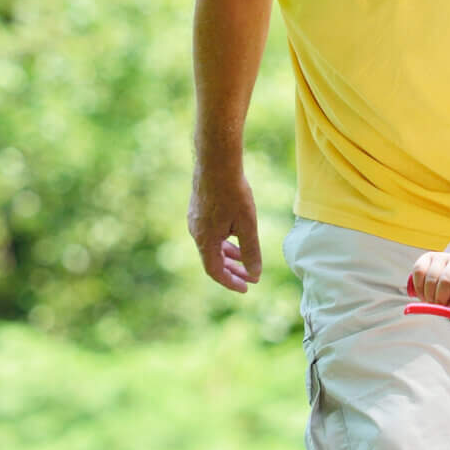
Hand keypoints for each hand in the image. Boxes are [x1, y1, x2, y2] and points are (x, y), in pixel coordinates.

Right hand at [189, 162, 262, 292]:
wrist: (216, 162)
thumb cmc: (233, 193)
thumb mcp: (247, 225)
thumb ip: (251, 252)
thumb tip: (255, 274)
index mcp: (205, 240)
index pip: (215, 271)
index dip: (231, 282)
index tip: (246, 288)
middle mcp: (195, 232)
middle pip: (212, 260)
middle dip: (232, 271)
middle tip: (249, 277)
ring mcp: (194, 221)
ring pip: (211, 246)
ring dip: (228, 255)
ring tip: (244, 259)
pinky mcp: (197, 210)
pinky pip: (209, 233)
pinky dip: (223, 241)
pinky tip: (235, 236)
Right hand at [406, 251, 449, 309]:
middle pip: (446, 280)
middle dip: (441, 298)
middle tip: (439, 306)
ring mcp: (442, 257)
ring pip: (431, 277)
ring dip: (429, 294)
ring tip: (431, 301)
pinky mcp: (427, 257)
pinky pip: (419, 270)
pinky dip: (419, 286)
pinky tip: (422, 294)